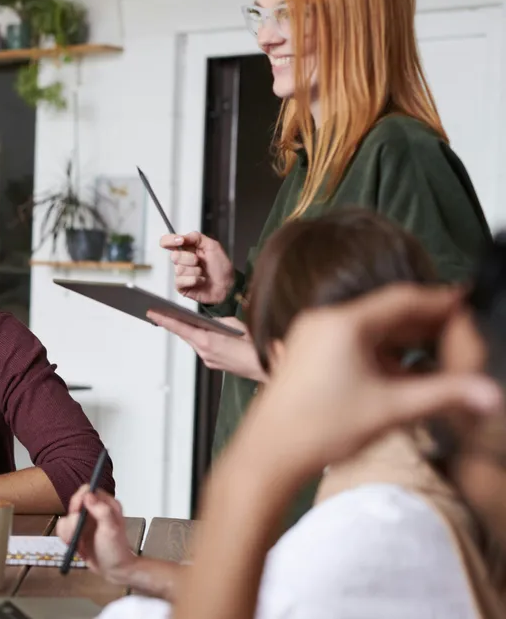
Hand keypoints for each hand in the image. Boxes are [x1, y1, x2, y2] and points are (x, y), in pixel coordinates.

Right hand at [54, 486, 135, 579]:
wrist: (114, 570)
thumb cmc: (116, 551)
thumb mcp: (111, 530)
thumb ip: (102, 511)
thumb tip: (88, 495)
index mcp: (106, 505)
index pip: (87, 491)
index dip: (79, 500)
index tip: (77, 513)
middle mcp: (94, 510)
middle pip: (74, 503)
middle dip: (72, 520)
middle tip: (76, 532)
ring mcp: (85, 521)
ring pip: (66, 517)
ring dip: (68, 531)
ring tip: (77, 543)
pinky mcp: (77, 531)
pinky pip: (63, 528)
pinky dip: (65, 537)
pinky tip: (75, 545)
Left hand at [148, 313, 265, 380]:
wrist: (267, 366)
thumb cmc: (254, 344)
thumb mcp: (234, 325)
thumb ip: (217, 322)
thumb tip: (208, 321)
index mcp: (207, 340)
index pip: (180, 327)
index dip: (164, 319)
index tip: (151, 312)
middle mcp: (204, 352)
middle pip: (184, 334)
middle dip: (173, 323)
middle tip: (159, 312)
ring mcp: (208, 360)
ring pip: (194, 342)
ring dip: (188, 331)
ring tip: (177, 319)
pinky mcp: (214, 364)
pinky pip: (203, 348)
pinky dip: (200, 339)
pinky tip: (201, 333)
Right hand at [159, 232, 234, 304]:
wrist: (228, 286)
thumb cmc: (222, 268)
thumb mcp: (213, 246)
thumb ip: (196, 237)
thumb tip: (181, 237)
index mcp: (187, 248)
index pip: (168, 241)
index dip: (170, 240)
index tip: (180, 241)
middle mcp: (182, 260)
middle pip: (174, 255)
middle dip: (190, 258)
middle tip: (200, 261)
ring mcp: (180, 274)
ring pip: (179, 269)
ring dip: (195, 271)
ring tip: (203, 273)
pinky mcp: (181, 286)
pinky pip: (181, 281)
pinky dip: (194, 280)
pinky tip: (201, 281)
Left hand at [229, 284, 502, 479]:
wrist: (269, 453)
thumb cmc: (320, 428)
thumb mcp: (391, 409)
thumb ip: (444, 395)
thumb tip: (490, 393)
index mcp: (343, 323)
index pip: (403, 299)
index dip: (440, 301)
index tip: (467, 303)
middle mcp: (324, 322)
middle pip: (386, 314)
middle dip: (425, 324)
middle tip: (462, 332)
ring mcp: (311, 338)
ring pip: (370, 331)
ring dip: (404, 342)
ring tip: (440, 354)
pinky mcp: (307, 356)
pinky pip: (352, 345)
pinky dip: (380, 355)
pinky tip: (404, 374)